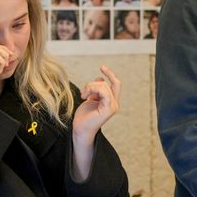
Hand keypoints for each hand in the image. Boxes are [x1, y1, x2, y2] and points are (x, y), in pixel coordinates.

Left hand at [71, 66, 120, 180]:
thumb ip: (96, 90)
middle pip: (110, 83)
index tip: (102, 67)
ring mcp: (113, 106)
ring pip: (104, 86)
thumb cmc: (83, 116)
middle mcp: (114, 103)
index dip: (110, 74)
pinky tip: (85, 97)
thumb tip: (100, 79)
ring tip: (83, 95)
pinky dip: (93, 90)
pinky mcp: (108, 109)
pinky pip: (104, 92)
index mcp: (111, 101)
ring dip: (90, 87)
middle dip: (94, 83)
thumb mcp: (91, 98)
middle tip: (84, 92)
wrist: (80, 129)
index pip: (116, 84)